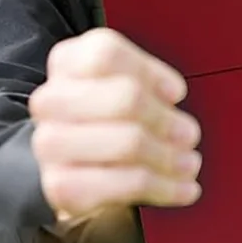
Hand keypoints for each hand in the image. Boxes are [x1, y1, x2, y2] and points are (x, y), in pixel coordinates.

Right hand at [29, 28, 201, 220]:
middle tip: (190, 134)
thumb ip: (147, 78)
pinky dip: (163, 187)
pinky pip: (125, 184)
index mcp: (68, 61)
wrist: (69, 160)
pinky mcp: (60, 186)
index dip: (150, 72)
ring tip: (190, 163)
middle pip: (124, 99)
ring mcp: (51, 144)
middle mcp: (52, 100)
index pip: (108, 55)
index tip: (177, 92)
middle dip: (167, 120)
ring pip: (128, 143)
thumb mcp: (125, 80)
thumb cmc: (104, 114)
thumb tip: (172, 94)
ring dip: (169, 157)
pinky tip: (181, 188)